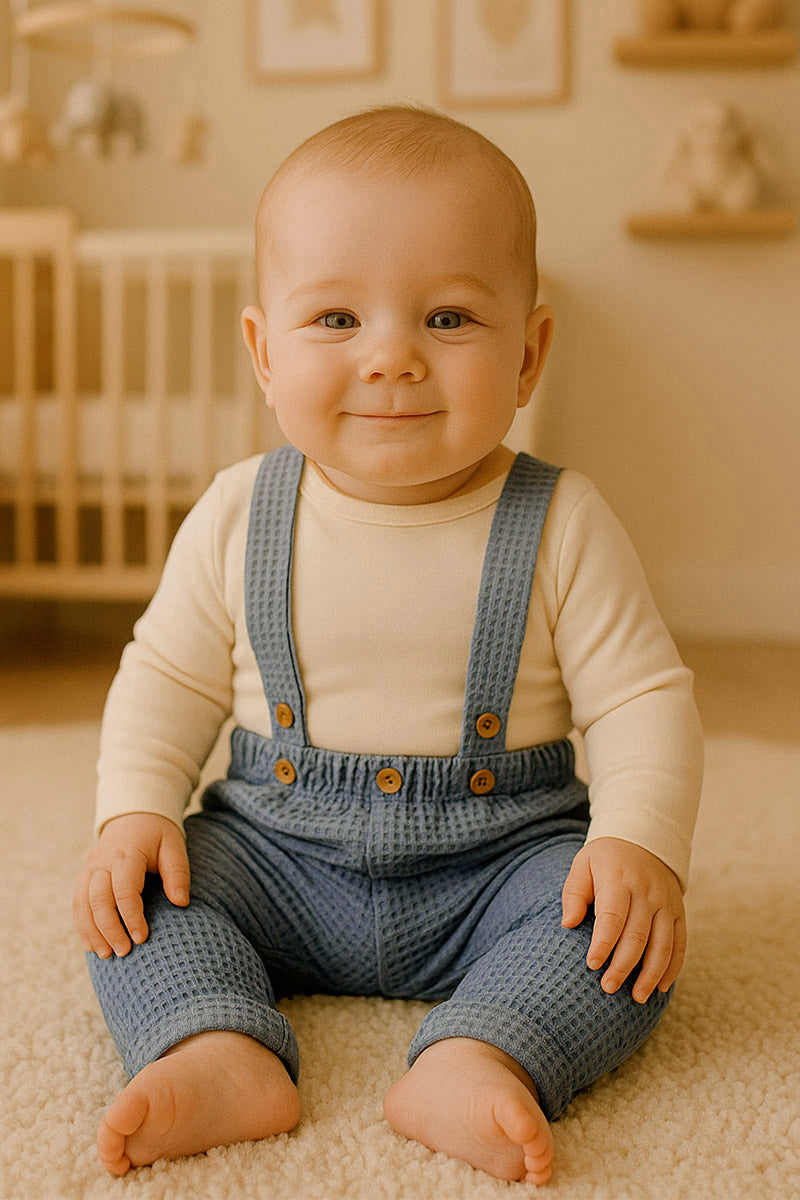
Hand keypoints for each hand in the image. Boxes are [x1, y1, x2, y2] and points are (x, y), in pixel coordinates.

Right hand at [73, 812, 189, 958]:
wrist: (133, 815)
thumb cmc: (157, 834)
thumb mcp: (174, 846)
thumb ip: (177, 873)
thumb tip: (181, 902)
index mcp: (127, 854)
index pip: (124, 890)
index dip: (131, 916)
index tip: (143, 938)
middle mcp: (103, 862)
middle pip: (98, 900)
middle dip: (109, 929)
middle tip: (125, 952)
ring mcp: (90, 869)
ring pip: (82, 904)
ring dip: (92, 932)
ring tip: (106, 955)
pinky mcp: (84, 877)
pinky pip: (77, 904)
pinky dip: (82, 926)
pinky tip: (91, 946)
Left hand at [561, 837, 685, 1003]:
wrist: (643, 838)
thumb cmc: (604, 858)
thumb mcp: (582, 865)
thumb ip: (573, 894)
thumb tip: (568, 924)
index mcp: (618, 879)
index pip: (612, 916)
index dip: (603, 943)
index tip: (591, 965)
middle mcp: (646, 892)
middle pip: (637, 935)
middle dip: (623, 965)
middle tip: (608, 988)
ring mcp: (665, 903)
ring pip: (663, 943)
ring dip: (650, 973)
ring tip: (637, 998)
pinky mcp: (678, 911)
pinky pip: (680, 943)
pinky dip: (673, 967)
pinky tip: (660, 987)